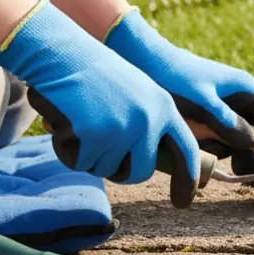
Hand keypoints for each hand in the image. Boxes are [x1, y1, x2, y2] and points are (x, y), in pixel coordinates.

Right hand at [0, 0, 198, 205]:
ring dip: (92, 157)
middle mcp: (150, 120)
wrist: (65, 54)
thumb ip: (151, 122)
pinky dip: (71, 153)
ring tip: (84, 126)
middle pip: (141, 171)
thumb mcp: (139, 93)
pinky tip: (69, 127)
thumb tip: (151, 161)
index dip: (188, 177)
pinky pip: (83, 163)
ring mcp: (124, 128)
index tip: (184, 200)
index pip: (187, 150)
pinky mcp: (96, 135)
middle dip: (122, 172)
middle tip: (103, 155)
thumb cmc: (97, 74)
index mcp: (164, 108)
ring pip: (107, 169)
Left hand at [102, 8, 253, 162]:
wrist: (143, 60)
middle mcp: (239, 95)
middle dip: (251, 149)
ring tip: (205, 150)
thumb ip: (227, 122)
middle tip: (240, 166)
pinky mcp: (207, 110)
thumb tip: (251, 141)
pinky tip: (197, 148)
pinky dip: (212, 144)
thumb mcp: (201, 101)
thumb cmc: (175, 78)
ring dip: (226, 148)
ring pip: (237, 134)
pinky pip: (219, 133)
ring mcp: (224, 102)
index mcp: (246, 88)